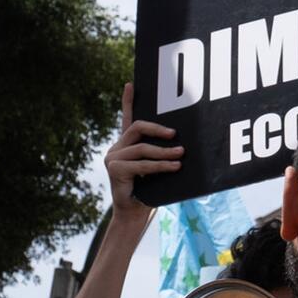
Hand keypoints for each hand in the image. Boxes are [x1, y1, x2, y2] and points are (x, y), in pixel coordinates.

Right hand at [106, 82, 180, 219]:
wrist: (135, 214)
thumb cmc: (151, 190)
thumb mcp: (158, 168)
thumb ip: (162, 154)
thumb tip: (183, 144)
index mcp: (127, 145)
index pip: (127, 118)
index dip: (128, 101)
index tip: (131, 84)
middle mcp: (117, 148)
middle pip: (137, 128)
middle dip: (158, 128)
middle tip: (175, 134)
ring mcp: (113, 157)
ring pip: (142, 148)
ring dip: (165, 152)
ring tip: (182, 155)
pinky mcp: (114, 169)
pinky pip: (142, 163)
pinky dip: (160, 165)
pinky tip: (174, 167)